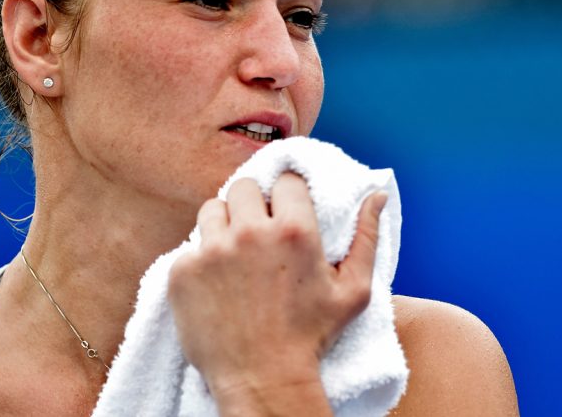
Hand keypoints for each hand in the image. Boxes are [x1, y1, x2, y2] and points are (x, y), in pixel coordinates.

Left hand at [167, 172, 387, 412]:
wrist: (262, 380)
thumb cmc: (311, 337)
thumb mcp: (354, 291)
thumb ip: (367, 237)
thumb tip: (378, 194)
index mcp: (295, 231)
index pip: (285, 181)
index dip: (287, 193)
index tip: (286, 210)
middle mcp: (251, 233)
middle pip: (243, 186)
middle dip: (252, 203)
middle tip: (259, 231)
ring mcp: (212, 250)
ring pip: (212, 209)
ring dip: (224, 224)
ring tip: (236, 253)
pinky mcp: (183, 271)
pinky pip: (190, 247)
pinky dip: (202, 260)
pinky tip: (218, 284)